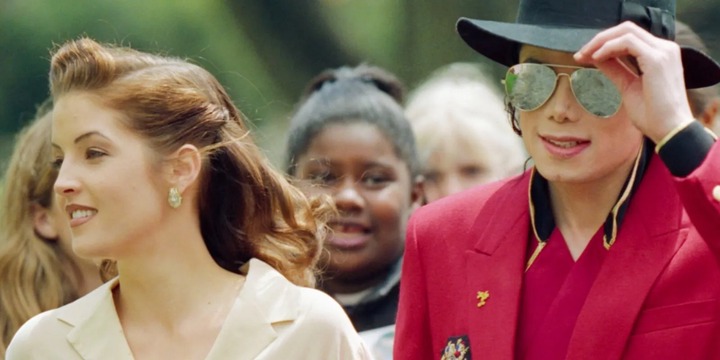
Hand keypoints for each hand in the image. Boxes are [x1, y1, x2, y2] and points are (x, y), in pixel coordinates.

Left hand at [574, 21, 693, 142]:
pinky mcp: (657, 59)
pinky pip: (627, 42)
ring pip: (625, 31)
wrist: (670, 131)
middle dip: (600, 39)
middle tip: (581, 53)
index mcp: (661, 54)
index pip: (629, 37)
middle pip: (626, 29)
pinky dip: (608, 47)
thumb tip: (596, 57)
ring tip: (584, 56)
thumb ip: (615, 69)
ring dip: (601, 42)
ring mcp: (663, 52)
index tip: (584, 56)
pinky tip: (596, 58)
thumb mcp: (628, 86)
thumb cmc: (653, 114)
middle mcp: (665, 48)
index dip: (605, 42)